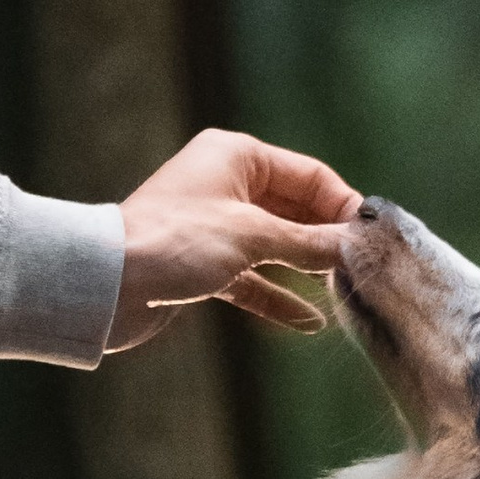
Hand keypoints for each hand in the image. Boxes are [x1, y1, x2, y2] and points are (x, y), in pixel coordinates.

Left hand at [112, 127, 358, 347]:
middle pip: (295, 210)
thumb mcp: (254, 236)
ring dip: (307, 270)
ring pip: (276, 246)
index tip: (371, 240)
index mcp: (237, 155)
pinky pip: (253, 278)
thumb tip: (357, 247)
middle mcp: (226, 184)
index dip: (343, 206)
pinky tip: (308, 323)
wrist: (108, 284)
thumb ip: (310, 243)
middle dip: (327, 241)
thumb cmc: (176, 241)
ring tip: (343, 294)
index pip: (309, 175)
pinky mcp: (203, 265)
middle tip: (363, 269)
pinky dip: (278, 297)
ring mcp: (215, 225)